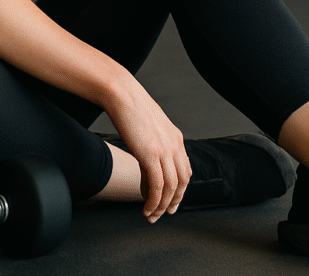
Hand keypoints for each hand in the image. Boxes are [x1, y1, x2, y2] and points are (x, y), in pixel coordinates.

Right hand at [104, 77, 191, 222]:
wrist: (123, 94)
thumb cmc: (131, 106)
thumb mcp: (149, 127)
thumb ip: (153, 143)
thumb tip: (148, 158)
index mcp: (176, 138)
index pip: (185, 170)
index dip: (180, 189)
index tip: (171, 201)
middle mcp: (175, 145)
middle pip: (182, 181)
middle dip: (174, 201)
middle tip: (163, 214)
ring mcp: (164, 150)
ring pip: (171, 187)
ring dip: (162, 205)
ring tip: (151, 215)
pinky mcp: (151, 154)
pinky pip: (157, 186)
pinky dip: (154, 201)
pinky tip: (146, 208)